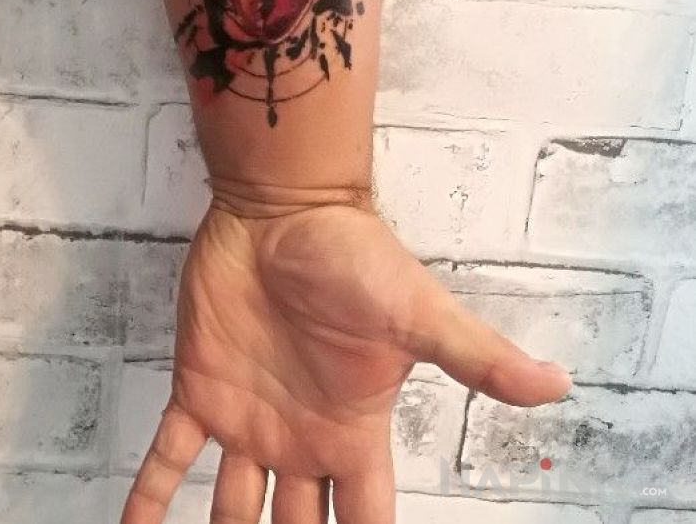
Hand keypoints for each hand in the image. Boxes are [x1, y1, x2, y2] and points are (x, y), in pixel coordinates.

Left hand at [121, 202, 571, 523]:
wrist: (285, 212)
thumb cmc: (352, 255)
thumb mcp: (418, 313)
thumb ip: (477, 356)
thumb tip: (556, 383)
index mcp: (353, 430)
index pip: (364, 522)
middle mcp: (302, 436)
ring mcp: (248, 417)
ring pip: (229, 510)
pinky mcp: (201, 389)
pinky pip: (169, 457)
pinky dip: (148, 498)